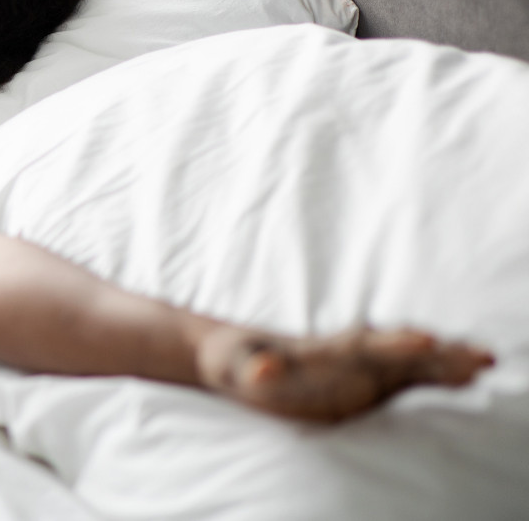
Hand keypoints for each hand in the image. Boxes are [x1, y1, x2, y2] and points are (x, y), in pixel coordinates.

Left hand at [197, 325, 494, 421]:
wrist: (236, 355)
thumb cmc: (234, 360)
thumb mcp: (236, 366)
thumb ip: (254, 369)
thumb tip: (263, 371)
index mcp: (319, 350)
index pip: (362, 345)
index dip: (394, 344)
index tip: (427, 339)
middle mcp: (348, 353)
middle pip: (398, 351)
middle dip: (436, 354)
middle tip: (478, 356)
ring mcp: (360, 366)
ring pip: (411, 363)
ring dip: (447, 363)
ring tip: (487, 363)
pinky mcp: (366, 382)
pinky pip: (410, 379)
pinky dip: (439, 377)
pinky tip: (471, 377)